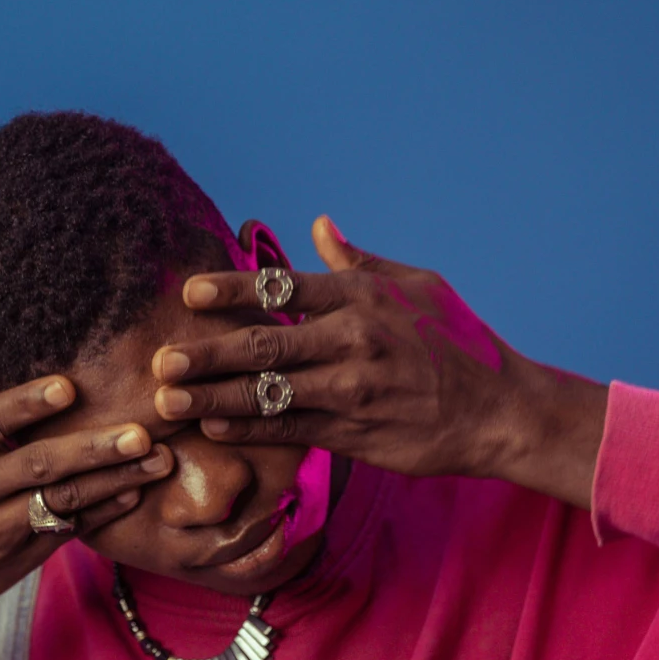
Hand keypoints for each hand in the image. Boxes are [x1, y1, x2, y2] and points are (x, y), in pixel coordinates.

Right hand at [0, 319, 171, 659]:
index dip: (25, 406)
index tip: (67, 388)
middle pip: (36, 466)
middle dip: (92, 448)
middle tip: (140, 430)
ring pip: (61, 502)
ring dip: (113, 481)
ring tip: (157, 458)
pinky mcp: (13, 561)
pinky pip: (64, 532)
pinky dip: (101, 514)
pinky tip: (134, 493)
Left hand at [151, 217, 605, 505]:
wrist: (499, 411)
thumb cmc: (458, 343)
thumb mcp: (418, 287)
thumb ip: (359, 262)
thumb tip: (318, 226)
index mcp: (362, 298)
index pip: (282, 287)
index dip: (231, 289)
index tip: (190, 294)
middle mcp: (352, 340)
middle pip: (262, 344)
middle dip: (204, 353)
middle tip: (159, 360)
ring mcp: (351, 390)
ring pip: (267, 393)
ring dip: (211, 397)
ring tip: (166, 401)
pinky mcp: (353, 433)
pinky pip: (288, 430)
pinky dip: (247, 429)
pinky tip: (210, 427)